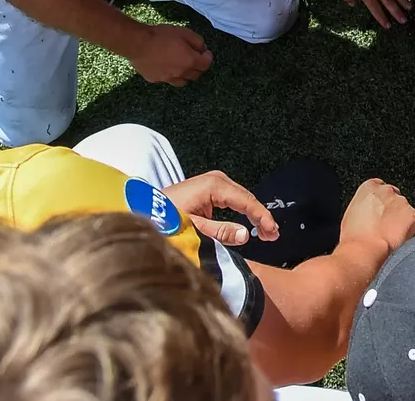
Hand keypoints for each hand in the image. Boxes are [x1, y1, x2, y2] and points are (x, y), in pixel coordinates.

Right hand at [130, 23, 212, 85]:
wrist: (138, 44)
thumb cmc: (162, 36)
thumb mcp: (185, 32)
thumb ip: (198, 41)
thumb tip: (202, 49)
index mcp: (190, 61)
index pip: (206, 65)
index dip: (208, 57)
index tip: (205, 52)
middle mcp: (181, 73)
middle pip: (196, 75)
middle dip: (198, 67)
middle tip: (194, 58)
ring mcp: (168, 78)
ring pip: (183, 82)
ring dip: (185, 75)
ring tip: (181, 66)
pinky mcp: (155, 79)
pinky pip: (167, 80)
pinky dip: (170, 75)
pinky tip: (165, 66)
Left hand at [164, 170, 278, 247]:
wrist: (141, 210)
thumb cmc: (164, 219)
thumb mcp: (193, 228)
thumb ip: (221, 232)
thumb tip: (247, 235)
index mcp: (215, 185)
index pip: (247, 201)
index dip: (262, 217)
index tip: (273, 233)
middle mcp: (216, 179)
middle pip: (246, 197)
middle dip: (260, 216)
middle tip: (272, 235)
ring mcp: (212, 182)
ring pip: (240, 198)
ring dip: (252, 214)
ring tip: (265, 231)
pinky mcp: (207, 189)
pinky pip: (231, 199)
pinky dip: (241, 211)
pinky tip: (248, 222)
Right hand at [338, 178, 414, 256]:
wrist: (365, 249)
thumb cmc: (354, 236)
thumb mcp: (351, 214)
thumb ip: (363, 207)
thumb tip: (367, 213)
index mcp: (369, 187)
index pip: (378, 187)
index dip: (378, 202)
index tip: (377, 212)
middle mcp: (387, 190)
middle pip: (392, 196)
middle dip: (390, 209)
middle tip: (383, 225)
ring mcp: (401, 202)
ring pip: (403, 209)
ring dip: (399, 218)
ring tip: (388, 234)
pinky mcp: (412, 214)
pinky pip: (411, 220)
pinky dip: (407, 228)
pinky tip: (396, 237)